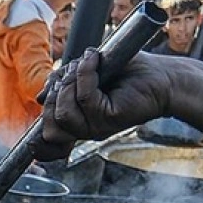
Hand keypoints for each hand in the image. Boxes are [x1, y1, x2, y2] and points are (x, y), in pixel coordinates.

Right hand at [41, 50, 172, 151]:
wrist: (162, 75)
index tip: (45, 98)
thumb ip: (62, 84)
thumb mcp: (84, 75)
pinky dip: (86, 74)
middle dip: (56, 90)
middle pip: (50, 123)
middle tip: (71, 69)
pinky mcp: (110, 119)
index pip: (47, 142)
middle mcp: (86, 129)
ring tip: (86, 64)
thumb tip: (42, 95)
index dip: (39, 128)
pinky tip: (95, 60)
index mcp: (78, 123)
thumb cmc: (128, 72)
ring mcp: (98, 127)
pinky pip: (85, 98)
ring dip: (70, 83)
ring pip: (64, 112)